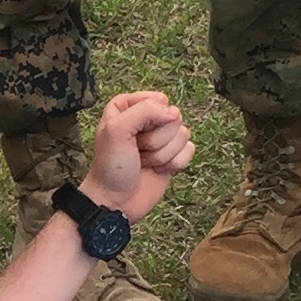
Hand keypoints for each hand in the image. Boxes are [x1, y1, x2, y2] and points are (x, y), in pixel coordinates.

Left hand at [79, 91, 194, 221]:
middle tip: (137, 151)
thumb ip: (144, 111)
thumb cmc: (111, 167)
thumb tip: (173, 113)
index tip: (133, 134)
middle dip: (156, 139)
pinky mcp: (173, 155)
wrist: (116, 201)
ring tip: (144, 162)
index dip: (149, 118)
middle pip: (173, 116)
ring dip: (162, 154)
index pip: (158, 99)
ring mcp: (161, 138)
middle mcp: (146, 119)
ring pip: (183, 134)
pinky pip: (189, 150)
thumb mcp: (116, 130)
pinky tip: (158, 170)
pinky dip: (174, 163)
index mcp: (128, 107)